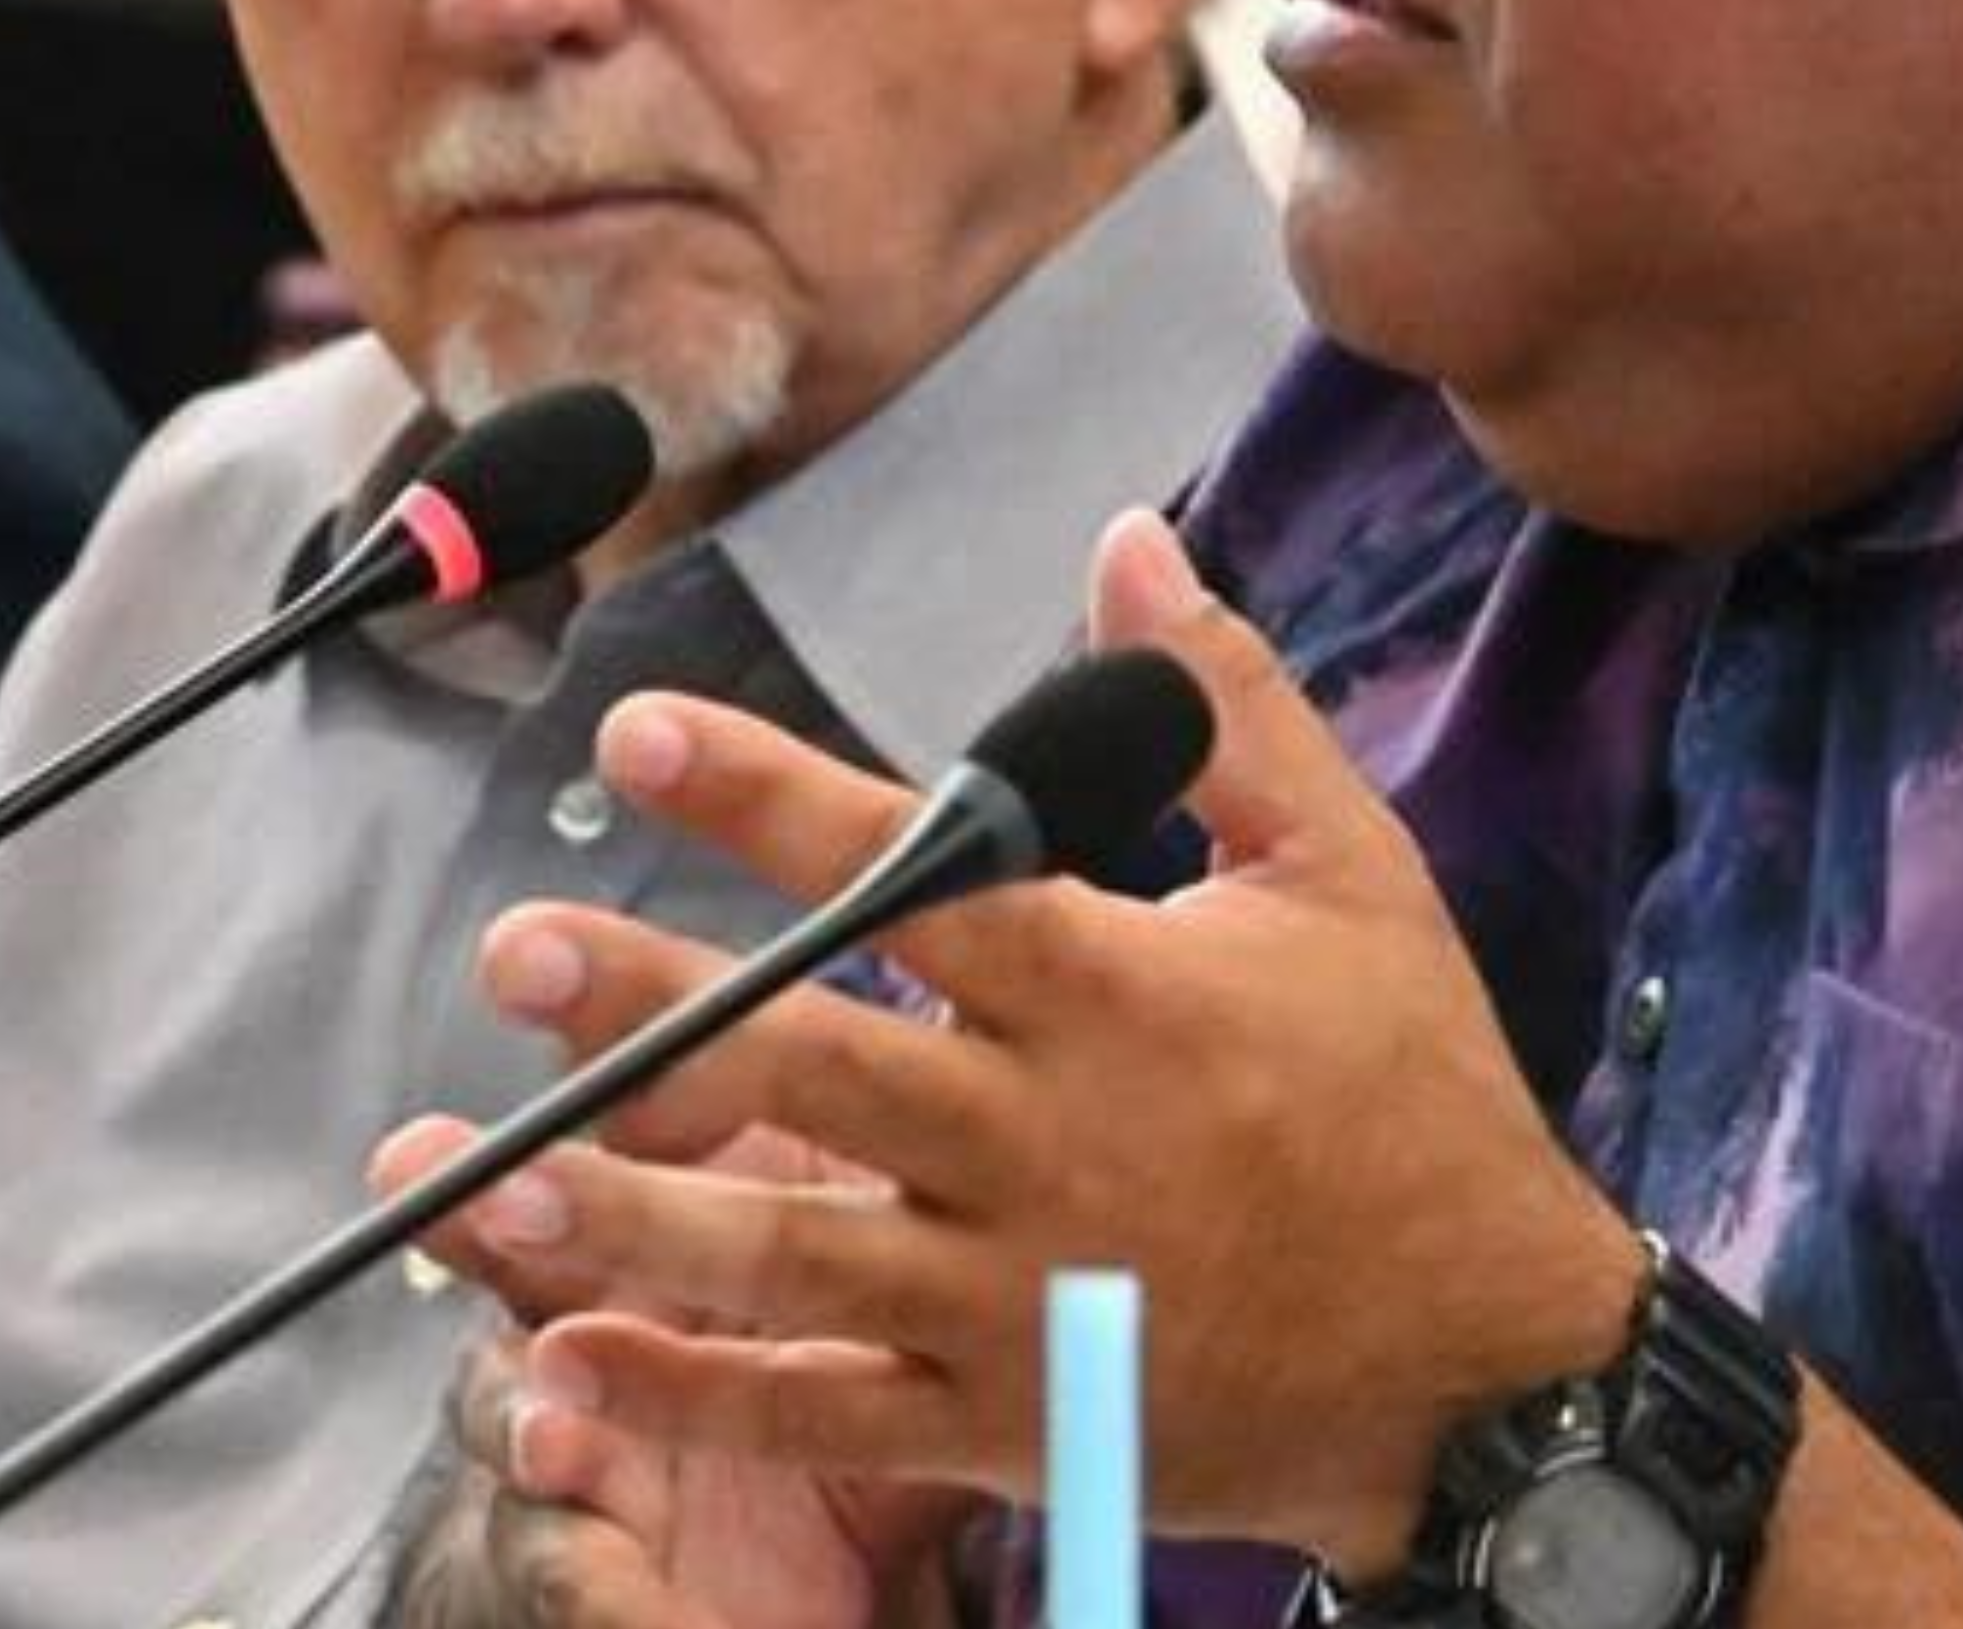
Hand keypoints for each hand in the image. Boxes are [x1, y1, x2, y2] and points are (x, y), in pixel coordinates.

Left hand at [397, 509, 1641, 1573]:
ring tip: (475, 1177)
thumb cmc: (1418, 1093)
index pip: (920, 875)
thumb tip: (1129, 542)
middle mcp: (1047, 1144)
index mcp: (1122, 994)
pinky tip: (565, 1354)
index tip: (642, 729)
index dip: (773, 800)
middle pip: (821, 1064)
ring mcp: (1015, 1298)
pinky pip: (821, 1419)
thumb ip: (1229, 710)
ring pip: (786, 1259)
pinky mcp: (1006, 1420)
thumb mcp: (1352, 876)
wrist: (1487, 1371)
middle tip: (515, 949)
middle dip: (659, 1008)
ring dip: (623, 1216)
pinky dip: (693, 1393)